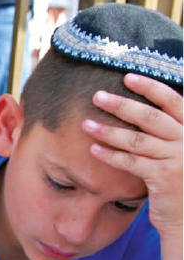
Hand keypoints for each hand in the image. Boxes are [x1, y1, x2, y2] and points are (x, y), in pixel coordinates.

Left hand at [83, 73, 181, 235]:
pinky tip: (93, 149)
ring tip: (85, 124)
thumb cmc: (179, 182)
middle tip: (96, 96)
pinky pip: (132, 162)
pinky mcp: (165, 176)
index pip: (173, 101)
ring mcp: (179, 157)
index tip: (127, 76)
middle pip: (150, 117)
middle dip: (121, 104)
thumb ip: (167, 131)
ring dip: (109, 130)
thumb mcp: (179, 151)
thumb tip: (138, 109)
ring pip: (138, 139)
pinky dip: (111, 155)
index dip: (150, 87)